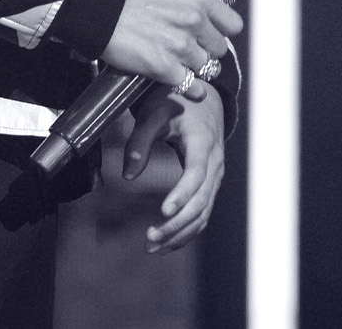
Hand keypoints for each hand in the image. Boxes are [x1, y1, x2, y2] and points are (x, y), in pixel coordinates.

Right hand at [100, 0, 240, 87]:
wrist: (96, 8)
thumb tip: (197, 2)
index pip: (233, 24)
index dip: (223, 31)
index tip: (213, 34)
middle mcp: (193, 21)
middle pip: (220, 50)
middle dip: (206, 50)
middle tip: (189, 48)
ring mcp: (180, 47)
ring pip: (207, 69)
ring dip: (195, 68)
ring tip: (180, 62)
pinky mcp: (166, 68)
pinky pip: (192, 88)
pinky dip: (189, 89)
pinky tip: (181, 81)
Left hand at [123, 77, 225, 252]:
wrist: (201, 96)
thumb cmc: (174, 100)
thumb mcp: (154, 112)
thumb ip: (140, 141)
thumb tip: (127, 176)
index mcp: (203, 143)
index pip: (195, 175)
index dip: (181, 194)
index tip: (163, 211)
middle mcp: (215, 164)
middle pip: (201, 202)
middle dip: (176, 224)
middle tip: (150, 238)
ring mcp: (215, 177)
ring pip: (203, 213)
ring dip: (180, 233)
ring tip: (153, 246)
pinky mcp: (209, 185)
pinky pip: (202, 212)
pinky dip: (186, 229)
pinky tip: (165, 240)